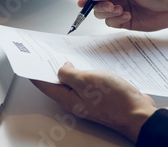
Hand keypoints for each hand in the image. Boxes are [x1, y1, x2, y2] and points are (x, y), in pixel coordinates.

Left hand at [32, 62, 155, 143]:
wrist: (138, 113)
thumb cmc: (115, 101)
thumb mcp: (86, 81)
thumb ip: (69, 74)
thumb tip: (62, 68)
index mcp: (68, 99)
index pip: (45, 85)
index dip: (36, 72)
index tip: (29, 61)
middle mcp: (76, 101)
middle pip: (58, 84)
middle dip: (51, 68)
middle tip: (46, 54)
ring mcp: (88, 100)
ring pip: (74, 83)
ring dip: (70, 69)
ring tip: (65, 57)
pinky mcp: (100, 97)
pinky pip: (88, 83)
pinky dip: (85, 73)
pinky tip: (88, 66)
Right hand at [78, 0, 167, 30]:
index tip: (82, 2)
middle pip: (95, 2)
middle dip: (100, 6)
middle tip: (111, 7)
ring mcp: (118, 8)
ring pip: (101, 14)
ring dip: (109, 14)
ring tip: (122, 11)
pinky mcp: (123, 21)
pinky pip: (111, 23)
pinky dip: (117, 21)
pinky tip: (129, 16)